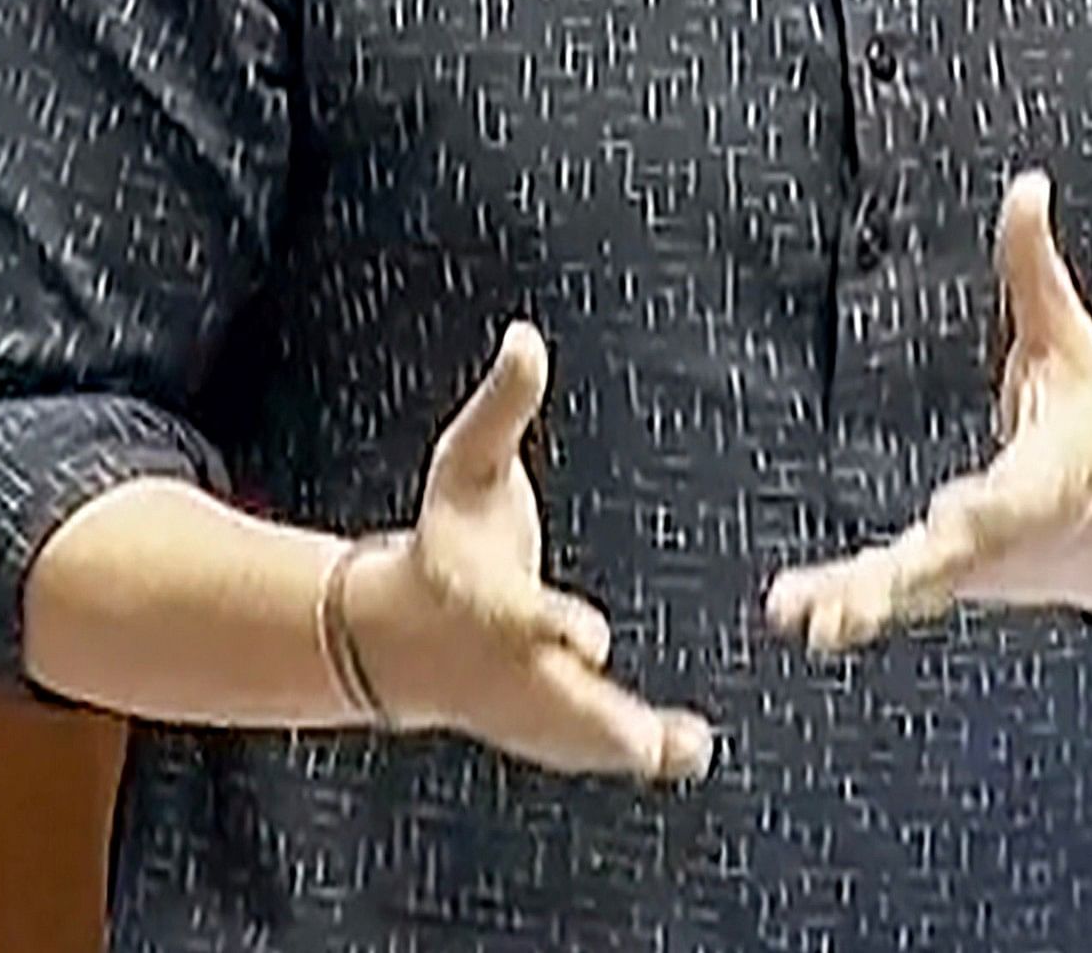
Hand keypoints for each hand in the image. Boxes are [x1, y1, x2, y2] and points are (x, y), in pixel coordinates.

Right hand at [333, 322, 714, 779]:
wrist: (403, 638)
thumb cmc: (447, 541)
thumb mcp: (464, 468)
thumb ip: (502, 409)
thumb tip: (527, 334)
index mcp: (481, 598)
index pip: (519, 617)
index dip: (554, 627)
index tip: (593, 640)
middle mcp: (502, 662)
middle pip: (551, 698)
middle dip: (596, 719)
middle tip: (648, 741)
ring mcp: (517, 704)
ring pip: (573, 735)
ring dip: (624, 746)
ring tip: (688, 749)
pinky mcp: (536, 728)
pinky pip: (582, 749)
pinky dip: (625, 756)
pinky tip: (687, 755)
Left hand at [766, 171, 1091, 652]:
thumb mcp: (1073, 347)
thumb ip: (1037, 272)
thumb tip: (1028, 183)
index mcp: (1052, 479)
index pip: (1020, 496)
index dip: (989, 507)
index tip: (953, 514)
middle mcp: (1010, 536)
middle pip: (956, 559)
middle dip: (910, 575)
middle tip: (857, 603)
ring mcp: (975, 568)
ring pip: (916, 589)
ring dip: (863, 603)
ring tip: (809, 620)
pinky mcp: (944, 582)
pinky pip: (891, 593)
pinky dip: (846, 603)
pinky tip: (794, 616)